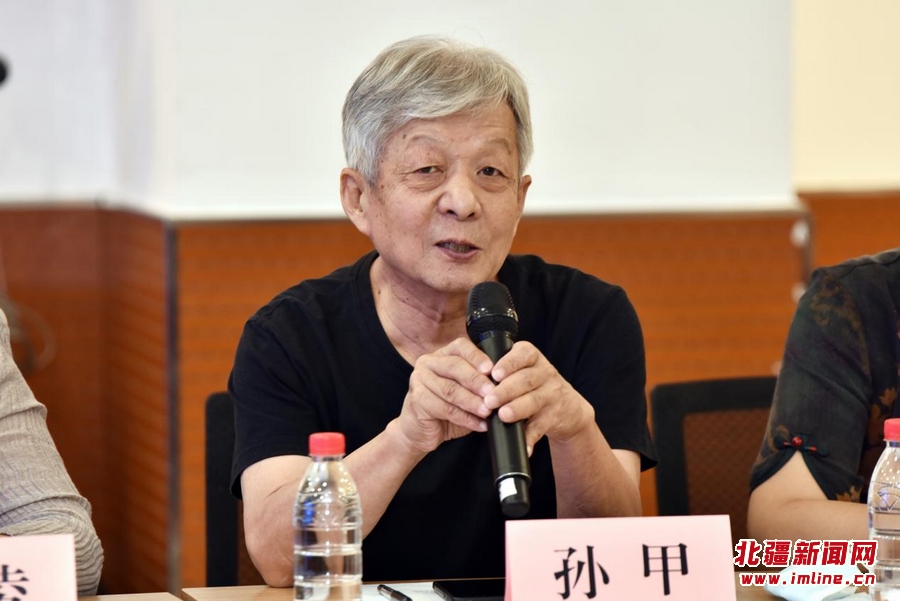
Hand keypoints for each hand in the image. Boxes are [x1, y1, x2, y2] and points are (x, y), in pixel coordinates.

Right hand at [396, 337, 494, 453]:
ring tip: (489, 411)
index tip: (492, 369)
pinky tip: (480, 424)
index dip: (477, 356)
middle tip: (494, 393)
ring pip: (451, 389)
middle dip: (478, 381)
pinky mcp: (417, 400)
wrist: (420, 431)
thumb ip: (478, 384)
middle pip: (455, 367)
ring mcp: (419, 380)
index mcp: (442, 355)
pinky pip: (445, 409)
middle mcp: (428, 363)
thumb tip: (505, 384)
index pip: (460, 347)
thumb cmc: (446, 409)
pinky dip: (466, 418)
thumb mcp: (464, 391)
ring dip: (473, 402)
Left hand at [483, 341, 593, 453]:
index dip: (508, 363)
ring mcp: (552, 395)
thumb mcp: (523, 370)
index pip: (523, 354)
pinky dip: (530, 436)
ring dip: (517, 409)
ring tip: (503, 416)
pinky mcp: (555, 416)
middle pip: (526, 379)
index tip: (494, 374)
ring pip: (535, 400)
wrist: (567, 408)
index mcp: (532, 358)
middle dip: (506, 390)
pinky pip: (541, 426)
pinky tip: (523, 444)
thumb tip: (474, 380)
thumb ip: (503, 371)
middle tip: (489, 400)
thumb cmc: (534, 386)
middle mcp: (545, 373)